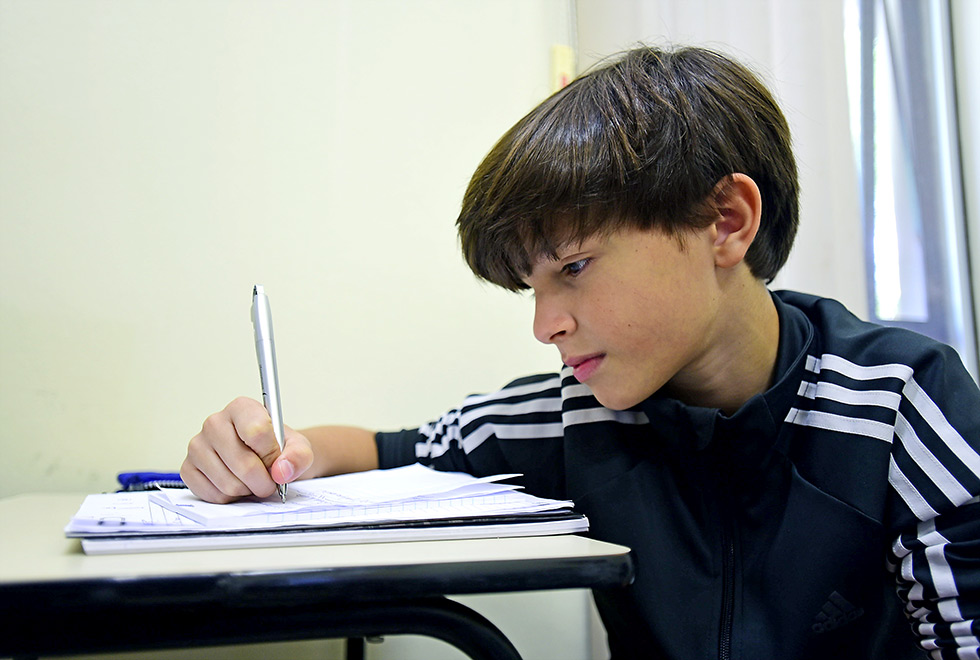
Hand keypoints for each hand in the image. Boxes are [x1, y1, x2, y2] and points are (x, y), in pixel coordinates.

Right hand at [181, 397, 314, 502]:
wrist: (263, 458)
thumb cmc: (277, 448)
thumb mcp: (298, 447)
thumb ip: (299, 456)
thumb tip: (281, 471)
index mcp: (242, 408)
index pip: (257, 431)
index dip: (271, 454)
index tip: (276, 459)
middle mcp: (215, 423)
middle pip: (242, 462)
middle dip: (262, 480)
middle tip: (269, 481)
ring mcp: (197, 446)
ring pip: (227, 483)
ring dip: (247, 490)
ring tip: (252, 480)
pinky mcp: (188, 468)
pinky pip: (212, 495)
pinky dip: (230, 498)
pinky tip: (236, 485)